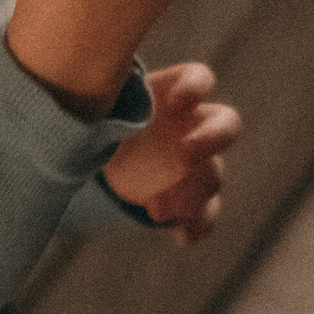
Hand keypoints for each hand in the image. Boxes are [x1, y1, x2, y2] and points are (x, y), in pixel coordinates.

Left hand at [104, 60, 238, 242]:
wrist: (97, 156)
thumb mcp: (99, 102)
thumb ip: (105, 96)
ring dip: (191, 193)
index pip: (198, 78)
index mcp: (172, 93)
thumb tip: (87, 85)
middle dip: (211, 139)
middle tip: (185, 154)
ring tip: (155, 208)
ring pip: (213, 177)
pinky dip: (198, 225)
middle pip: (226, 125)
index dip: (195, 86)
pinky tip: (182, 235)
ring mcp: (196, 164)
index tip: (175, 101)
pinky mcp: (189, 198)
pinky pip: (206, 213)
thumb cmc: (100, 118)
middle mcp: (192, 126)